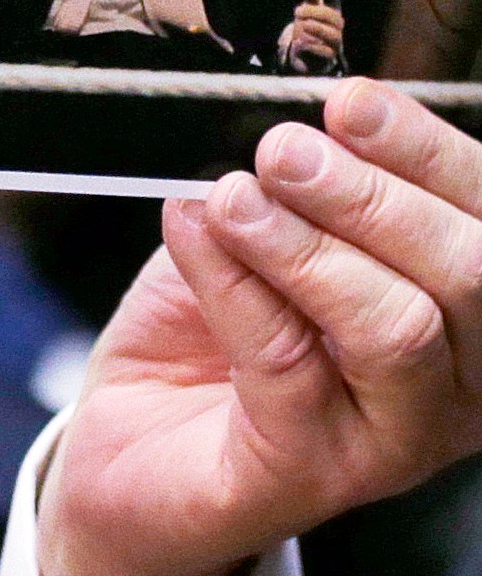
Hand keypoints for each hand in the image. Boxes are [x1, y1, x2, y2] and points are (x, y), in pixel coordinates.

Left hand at [37, 80, 481, 575]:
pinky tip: (194, 234)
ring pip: (396, 327)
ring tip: (236, 198)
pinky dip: (235, 284)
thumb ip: (295, 188)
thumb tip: (294, 124)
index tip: (353, 102)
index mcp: (464, 313)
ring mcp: (393, 440)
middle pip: (470, 276)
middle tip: (286, 150)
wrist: (127, 452)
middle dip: (376, 196)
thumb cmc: (209, 338)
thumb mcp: (263, 238)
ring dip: (309, 245)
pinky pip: (288, 363)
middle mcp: (454, 385)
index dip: (429, 153)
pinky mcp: (310, 473)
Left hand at [283, 0, 343, 71]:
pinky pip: (327, 53)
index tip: (301, 1)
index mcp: (333, 20)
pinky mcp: (328, 60)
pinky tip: (300, 41)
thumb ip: (310, 1)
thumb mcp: (307, 14)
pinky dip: (314, 46)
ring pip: (334, 36)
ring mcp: (334, 46)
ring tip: (302, 25)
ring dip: (318, 28)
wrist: (301, 56)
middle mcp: (337, 32)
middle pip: (337, 20)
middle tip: (298, 11)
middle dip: (317, 13)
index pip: (332, 11)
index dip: (318, 5)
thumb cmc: (307, 32)